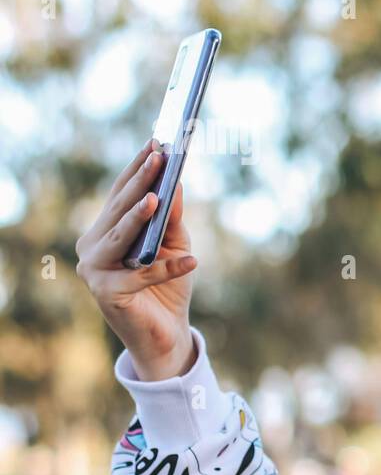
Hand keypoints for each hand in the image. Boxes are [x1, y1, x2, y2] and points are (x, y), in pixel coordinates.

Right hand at [75, 139, 197, 380]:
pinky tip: (193, 262)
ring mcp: (94, 270)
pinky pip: (142, 275)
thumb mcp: (176, 246)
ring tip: (158, 197)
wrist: (166, 332)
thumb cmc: (169, 285)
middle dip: (142, 181)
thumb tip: (176, 183)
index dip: (138, 168)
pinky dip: (168, 268)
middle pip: (120, 209)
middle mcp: (91, 246)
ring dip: (139, 217)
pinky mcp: (106, 293)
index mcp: (105, 230)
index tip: (157, 142)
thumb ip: (173, 219)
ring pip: (120, 237)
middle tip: (160, 156)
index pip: (121, 193)